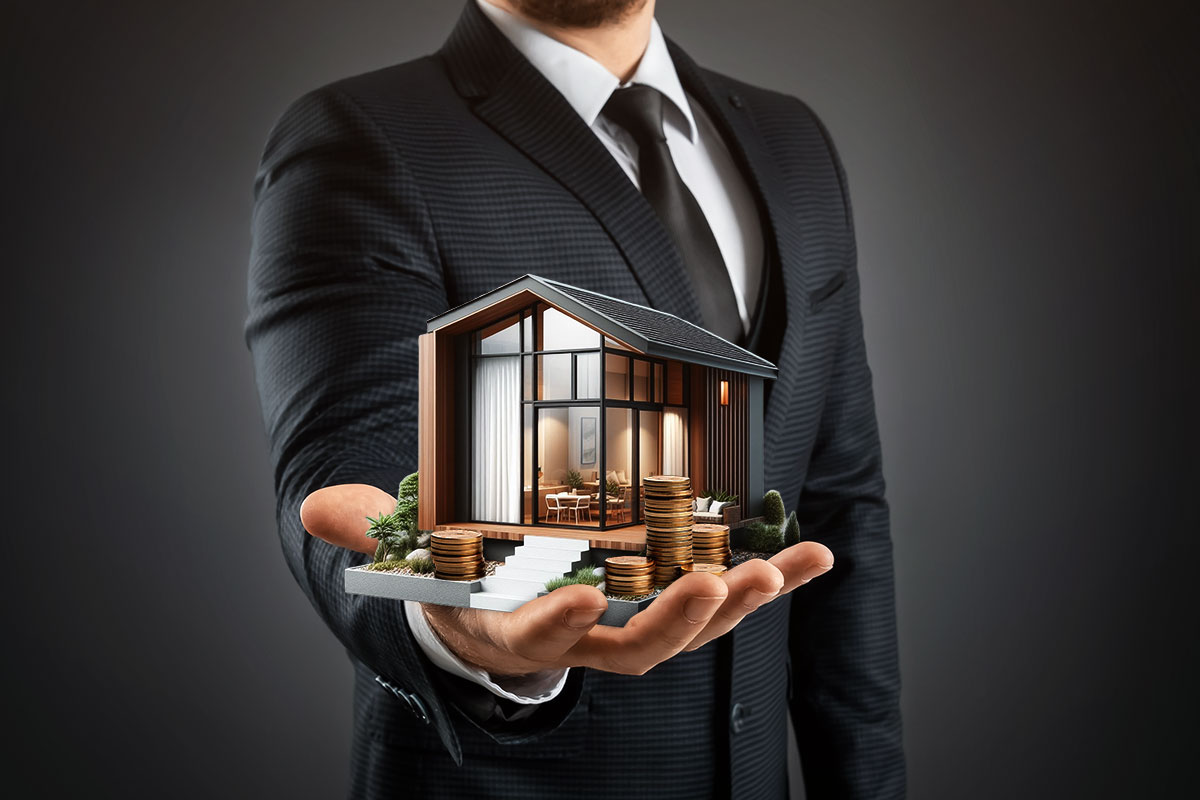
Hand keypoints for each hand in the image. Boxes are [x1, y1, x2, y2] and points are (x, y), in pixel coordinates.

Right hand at [301, 484, 832, 676]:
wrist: (494, 614)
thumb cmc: (455, 585)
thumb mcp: (411, 560)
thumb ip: (373, 534)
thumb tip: (315, 511)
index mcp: (512, 630)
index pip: (533, 641)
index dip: (556, 626)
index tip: (581, 597)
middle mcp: (578, 639)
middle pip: (632, 650)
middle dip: (674, 622)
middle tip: (712, 584)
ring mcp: (627, 625)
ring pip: (687, 631)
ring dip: (737, 603)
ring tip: (781, 569)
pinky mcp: (663, 603)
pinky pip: (719, 598)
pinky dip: (768, 580)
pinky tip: (814, 557)